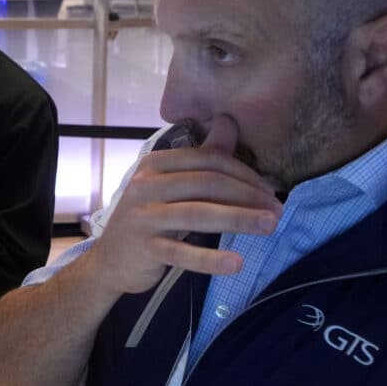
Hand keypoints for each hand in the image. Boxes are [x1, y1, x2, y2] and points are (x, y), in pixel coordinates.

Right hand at [86, 115, 281, 296]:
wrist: (109, 262)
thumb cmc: (148, 221)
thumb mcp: (171, 186)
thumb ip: (201, 158)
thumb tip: (229, 121)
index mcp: (154, 164)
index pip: (207, 160)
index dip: (244, 174)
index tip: (269, 192)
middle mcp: (145, 185)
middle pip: (206, 184)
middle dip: (248, 196)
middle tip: (277, 211)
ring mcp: (142, 216)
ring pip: (198, 213)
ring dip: (239, 219)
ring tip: (269, 227)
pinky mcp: (144, 248)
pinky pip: (183, 252)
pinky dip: (211, 259)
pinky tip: (237, 264)